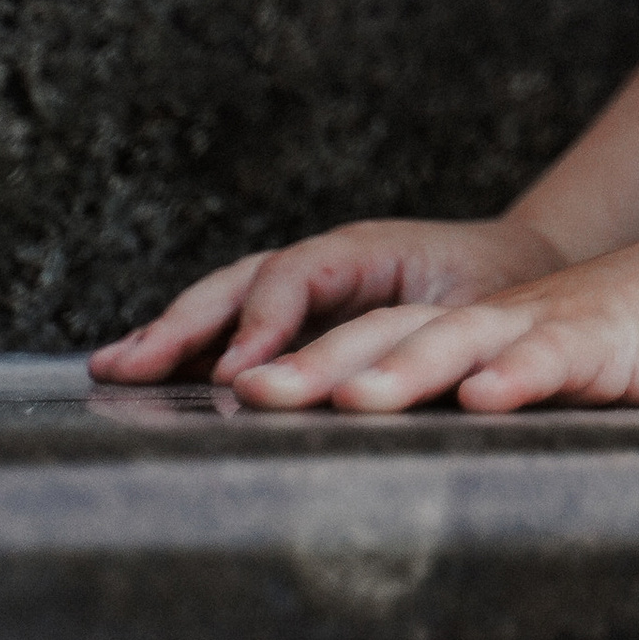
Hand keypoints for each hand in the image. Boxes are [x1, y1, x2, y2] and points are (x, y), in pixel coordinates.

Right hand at [92, 214, 566, 387]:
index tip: (236, 374)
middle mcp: (329, 261)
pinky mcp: (304, 313)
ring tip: (113, 368)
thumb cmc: (507, 289)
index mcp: (371, 250)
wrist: (525, 267)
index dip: (264, 321)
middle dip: (183, 322)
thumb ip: (435, 347)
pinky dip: (191, 343)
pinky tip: (148, 373)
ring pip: (228, 297)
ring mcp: (311, 284)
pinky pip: (237, 320)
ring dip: (171, 330)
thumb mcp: (482, 314)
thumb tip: (384, 389)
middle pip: (243, 281)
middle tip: (128, 367)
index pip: (301, 276)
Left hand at [224, 222, 638, 414]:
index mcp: (470, 333)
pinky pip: (554, 355)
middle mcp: (493, 321)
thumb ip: (479, 411)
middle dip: (319, 366)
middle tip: (249, 394)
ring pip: (460, 340)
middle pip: (392, 335)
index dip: (302, 362)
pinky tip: (489, 394)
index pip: (369, 341)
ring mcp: (545, 325)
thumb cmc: (630, 345)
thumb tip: (406, 475)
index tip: (230, 395)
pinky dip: (519, 373)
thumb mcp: (539, 381)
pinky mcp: (603, 339)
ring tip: (349, 399)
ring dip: (402, 369)